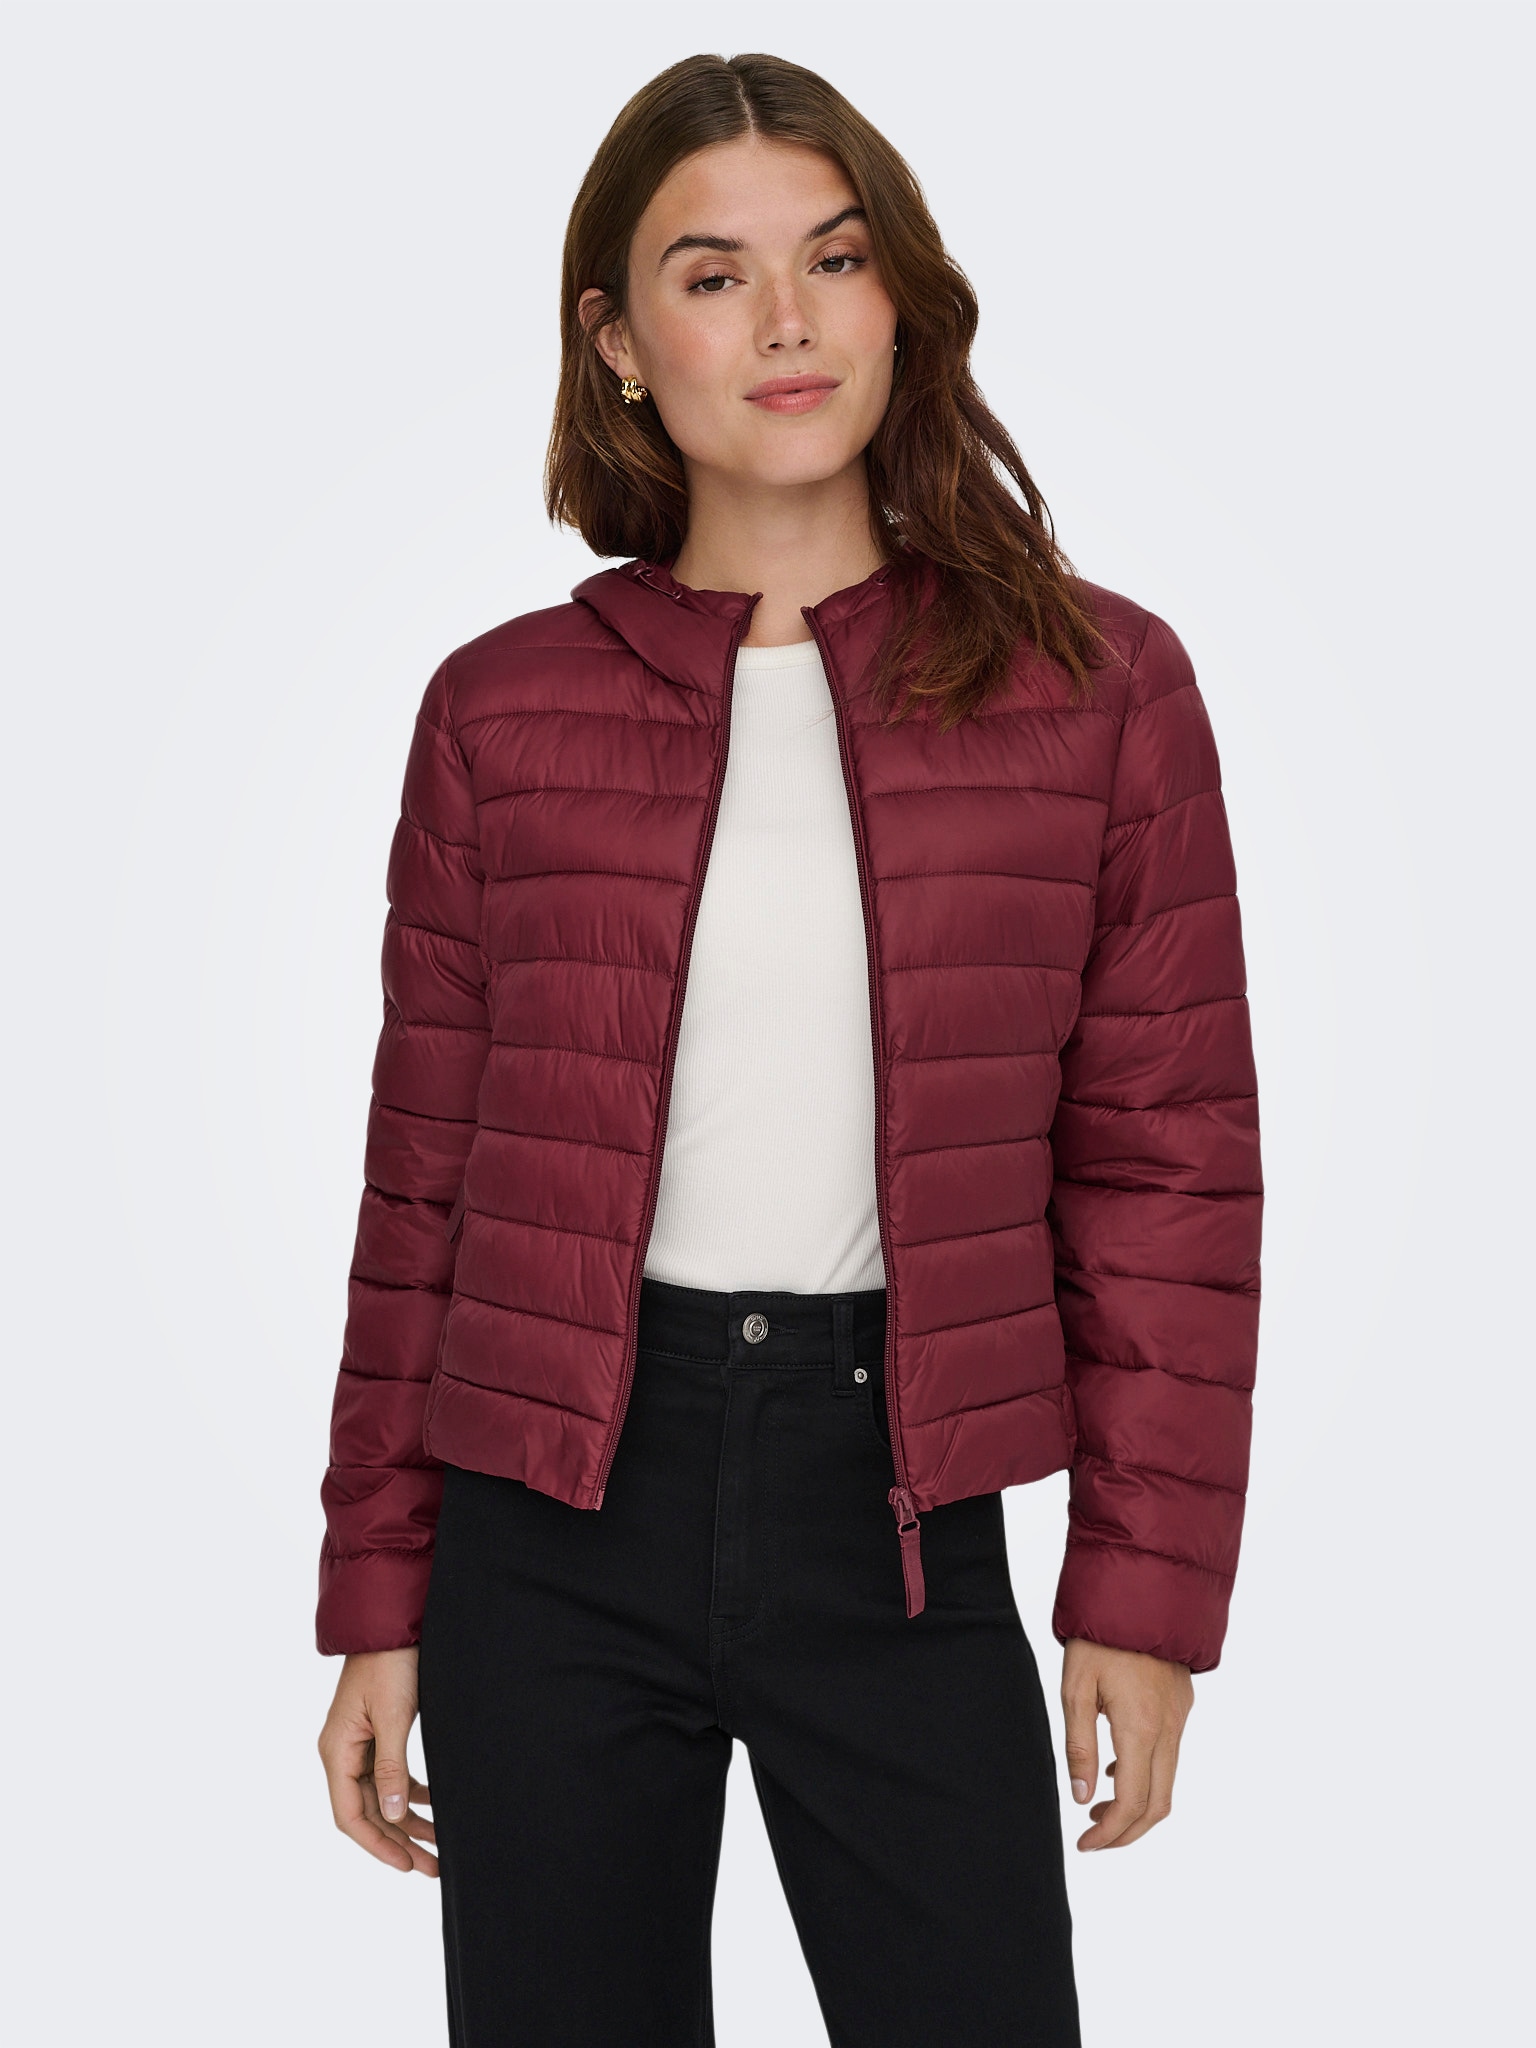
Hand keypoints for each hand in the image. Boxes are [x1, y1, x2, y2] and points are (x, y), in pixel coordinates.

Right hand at [318, 1647, 437, 1876]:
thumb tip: (394, 1817)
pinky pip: (390, 1775)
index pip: (351, 1816)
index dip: (378, 1845)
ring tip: (438, 1845)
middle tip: (432, 1865)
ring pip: (382, 1796)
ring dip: (407, 1821)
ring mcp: (358, 1743)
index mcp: (337, 1751)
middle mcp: (343, 1752)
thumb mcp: (393, 1717)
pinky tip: (432, 1805)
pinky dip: (409, 1792)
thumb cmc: (390, 1663)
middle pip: (368, 1811)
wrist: (392, 1621)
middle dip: (399, 1841)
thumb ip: (392, 1768)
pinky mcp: (376, 1733)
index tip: (407, 1866)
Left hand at [1061, 1638, 1192, 1850]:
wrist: (1140, 1592)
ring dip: (1138, 1806)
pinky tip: (1118, 1769)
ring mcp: (1180, 1718)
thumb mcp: (1075, 1689)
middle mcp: (1168, 1729)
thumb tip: (1082, 1797)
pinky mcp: (1182, 1705)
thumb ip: (1079, 1747)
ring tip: (1099, 1807)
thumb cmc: (1099, 1637)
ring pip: (1168, 1783)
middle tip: (1094, 1839)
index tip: (1085, 1845)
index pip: (1132, 1803)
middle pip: (1159, 1805)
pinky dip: (1148, 1777)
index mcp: (1140, 1728)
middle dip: (1128, 1832)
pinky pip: (1171, 1756)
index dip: (1109, 1834)